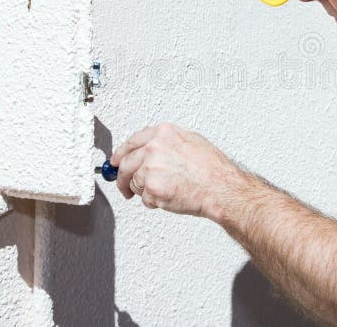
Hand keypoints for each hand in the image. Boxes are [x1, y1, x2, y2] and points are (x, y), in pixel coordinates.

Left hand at [110, 122, 244, 218]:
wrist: (221, 188)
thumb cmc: (212, 168)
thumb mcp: (191, 141)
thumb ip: (167, 142)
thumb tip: (150, 150)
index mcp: (162, 133)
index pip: (131, 142)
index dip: (120, 154)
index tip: (115, 162)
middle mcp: (153, 148)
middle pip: (125, 164)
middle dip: (122, 178)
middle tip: (124, 186)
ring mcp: (151, 168)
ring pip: (134, 183)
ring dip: (143, 191)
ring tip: (164, 191)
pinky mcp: (152, 189)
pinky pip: (144, 199)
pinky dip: (154, 202)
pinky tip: (170, 197)